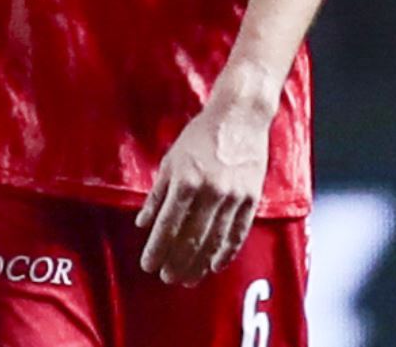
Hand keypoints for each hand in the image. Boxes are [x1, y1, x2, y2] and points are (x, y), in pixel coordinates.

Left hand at [135, 97, 270, 284]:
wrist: (239, 117)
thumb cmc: (199, 136)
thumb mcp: (170, 160)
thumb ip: (157, 194)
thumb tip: (143, 223)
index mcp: (186, 181)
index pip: (168, 225)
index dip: (157, 249)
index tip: (148, 265)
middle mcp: (210, 193)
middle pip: (192, 238)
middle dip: (177, 262)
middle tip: (167, 278)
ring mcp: (233, 198)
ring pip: (215, 241)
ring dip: (200, 264)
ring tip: (188, 279)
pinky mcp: (251, 199)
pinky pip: (238, 233)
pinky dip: (226, 253)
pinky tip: (215, 265)